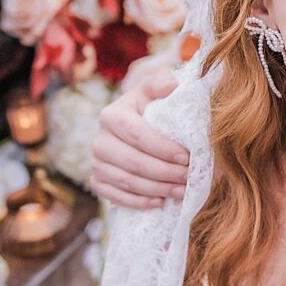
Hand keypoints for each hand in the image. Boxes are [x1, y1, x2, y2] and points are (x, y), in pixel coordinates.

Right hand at [89, 87, 191, 209]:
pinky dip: (139, 202)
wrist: (133, 128)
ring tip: (182, 190)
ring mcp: (96, 163)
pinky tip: (160, 202)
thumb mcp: (154, 91)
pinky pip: (116, 197)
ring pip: (128, 182)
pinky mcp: (97, 181)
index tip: (187, 157)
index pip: (137, 135)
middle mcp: (99, 140)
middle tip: (190, 177)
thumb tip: (171, 85)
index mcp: (111, 115)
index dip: (163, 148)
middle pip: (134, 162)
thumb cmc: (149, 109)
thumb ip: (161, 83)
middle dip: (165, 172)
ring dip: (158, 189)